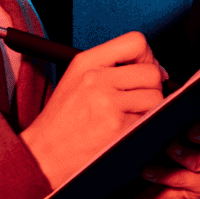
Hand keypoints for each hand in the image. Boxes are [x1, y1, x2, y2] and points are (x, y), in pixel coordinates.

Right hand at [21, 32, 164, 189]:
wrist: (43, 156)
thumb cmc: (62, 121)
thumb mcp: (77, 79)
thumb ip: (111, 65)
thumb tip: (156, 67)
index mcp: (87, 62)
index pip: (135, 42)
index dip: (147, 56)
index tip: (144, 69)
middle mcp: (96, 79)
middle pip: (151, 71)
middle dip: (152, 86)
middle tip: (137, 99)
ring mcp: (107, 104)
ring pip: (155, 96)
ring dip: (150, 108)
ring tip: (128, 116)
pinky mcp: (117, 128)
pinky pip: (150, 120)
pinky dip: (144, 126)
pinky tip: (125, 130)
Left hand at [131, 93, 199, 198]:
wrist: (152, 188)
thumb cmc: (166, 145)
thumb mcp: (173, 123)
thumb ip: (178, 105)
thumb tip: (168, 86)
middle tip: (192, 130)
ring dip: (182, 155)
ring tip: (168, 149)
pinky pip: (182, 180)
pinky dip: (163, 173)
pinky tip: (148, 169)